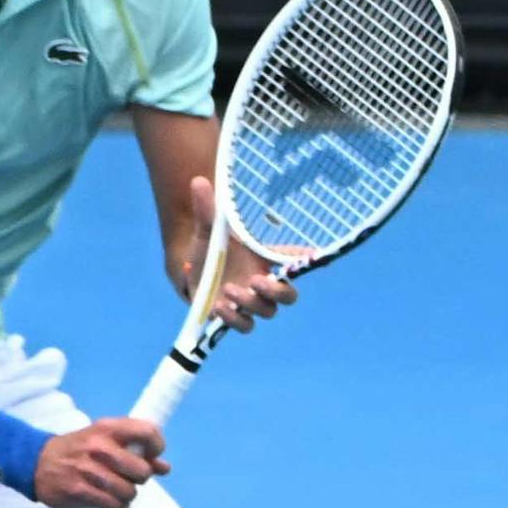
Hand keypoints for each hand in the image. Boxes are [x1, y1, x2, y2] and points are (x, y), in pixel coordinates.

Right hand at [33, 418, 167, 507]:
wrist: (36, 462)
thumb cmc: (78, 450)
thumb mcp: (103, 440)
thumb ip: (134, 451)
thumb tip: (164, 468)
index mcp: (107, 428)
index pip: (148, 432)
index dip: (157, 446)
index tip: (151, 455)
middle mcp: (99, 446)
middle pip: (142, 470)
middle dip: (140, 478)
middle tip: (129, 477)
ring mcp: (88, 470)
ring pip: (129, 491)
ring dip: (128, 495)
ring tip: (118, 491)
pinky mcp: (79, 490)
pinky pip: (114, 504)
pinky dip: (118, 506)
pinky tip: (111, 502)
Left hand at [188, 174, 297, 327]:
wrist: (191, 273)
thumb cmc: (208, 250)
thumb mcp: (207, 230)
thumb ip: (207, 210)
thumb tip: (198, 180)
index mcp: (263, 260)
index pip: (294, 260)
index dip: (308, 259)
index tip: (316, 255)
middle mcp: (261, 284)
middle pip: (289, 296)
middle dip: (278, 292)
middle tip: (257, 281)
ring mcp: (249, 303)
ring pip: (267, 312)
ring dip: (250, 303)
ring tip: (229, 289)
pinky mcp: (233, 317)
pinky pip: (245, 326)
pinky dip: (234, 319)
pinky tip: (218, 307)